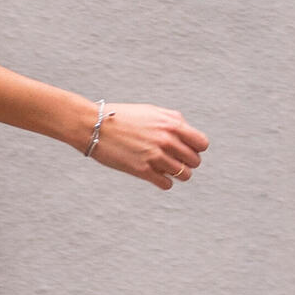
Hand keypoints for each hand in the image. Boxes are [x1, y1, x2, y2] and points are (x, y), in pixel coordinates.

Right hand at [89, 103, 207, 191]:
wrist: (93, 125)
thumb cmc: (120, 116)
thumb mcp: (151, 111)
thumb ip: (172, 120)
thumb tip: (188, 133)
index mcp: (171, 123)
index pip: (202, 144)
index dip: (196, 148)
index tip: (186, 150)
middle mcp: (166, 140)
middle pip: (194, 161)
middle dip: (186, 162)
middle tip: (174, 160)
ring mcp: (155, 156)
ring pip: (183, 175)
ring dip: (176, 174)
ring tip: (165, 169)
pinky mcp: (142, 170)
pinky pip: (166, 184)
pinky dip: (164, 182)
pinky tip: (155, 176)